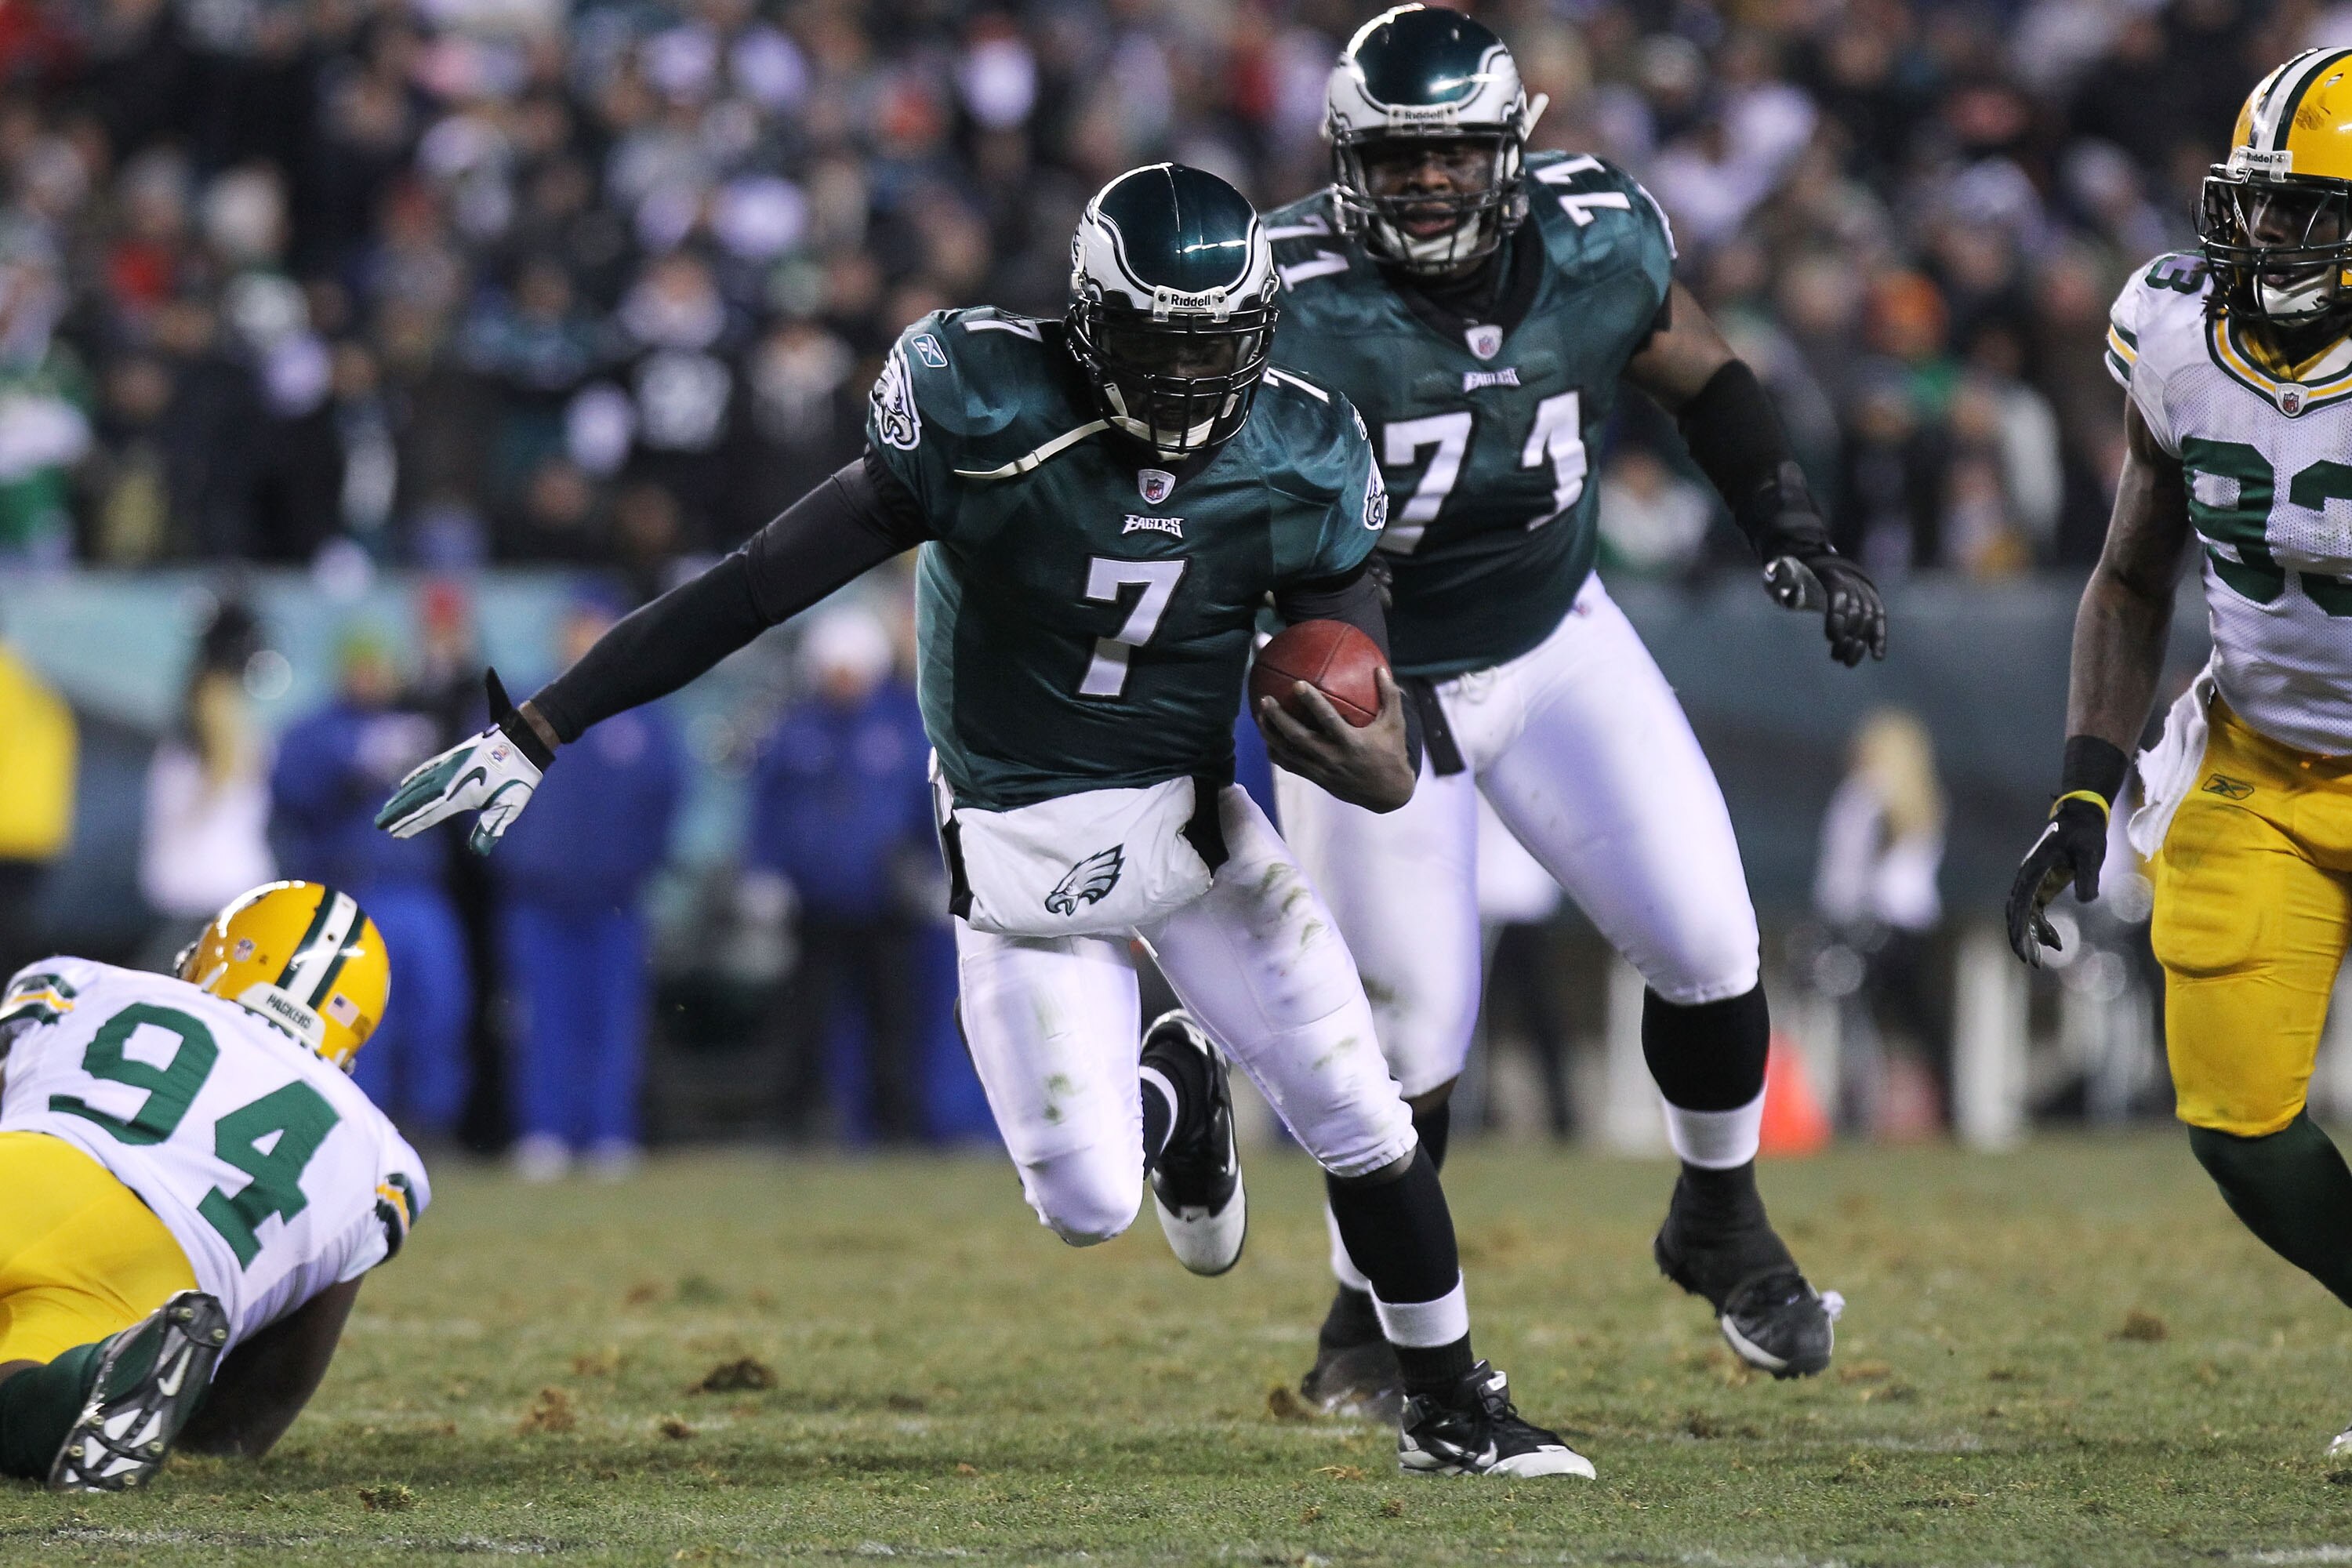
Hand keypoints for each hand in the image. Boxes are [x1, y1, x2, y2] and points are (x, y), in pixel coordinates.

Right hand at [373, 671, 547, 854]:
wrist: (521, 742)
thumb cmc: (518, 778)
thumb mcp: (509, 807)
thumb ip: (491, 828)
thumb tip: (479, 851)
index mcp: (460, 795)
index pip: (429, 814)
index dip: (412, 825)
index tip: (395, 834)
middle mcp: (449, 780)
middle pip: (417, 800)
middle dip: (397, 813)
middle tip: (379, 824)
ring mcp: (449, 766)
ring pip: (418, 784)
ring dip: (401, 797)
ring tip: (387, 809)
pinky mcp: (453, 756)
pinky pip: (427, 768)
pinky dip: (414, 777)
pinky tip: (404, 783)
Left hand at [1257, 666, 1415, 812]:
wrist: (1388, 794)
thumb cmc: (1392, 754)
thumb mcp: (1395, 725)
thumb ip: (1389, 696)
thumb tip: (1381, 668)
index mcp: (1352, 743)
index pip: (1328, 719)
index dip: (1312, 702)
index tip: (1297, 684)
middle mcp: (1333, 757)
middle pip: (1298, 738)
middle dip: (1278, 719)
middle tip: (1265, 699)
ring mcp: (1322, 771)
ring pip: (1289, 753)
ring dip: (1271, 734)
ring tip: (1259, 716)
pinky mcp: (1317, 779)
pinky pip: (1291, 766)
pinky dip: (1276, 753)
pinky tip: (1267, 741)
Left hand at [1766, 551, 1885, 666]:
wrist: (1824, 563)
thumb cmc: (1800, 574)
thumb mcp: (1789, 575)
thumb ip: (1784, 582)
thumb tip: (1779, 589)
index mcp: (1831, 575)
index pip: (1840, 598)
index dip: (1838, 619)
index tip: (1832, 638)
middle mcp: (1853, 582)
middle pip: (1856, 612)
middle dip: (1848, 638)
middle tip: (1837, 657)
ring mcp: (1866, 591)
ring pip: (1868, 619)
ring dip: (1860, 644)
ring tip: (1847, 662)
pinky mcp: (1874, 600)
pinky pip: (1880, 619)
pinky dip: (1879, 637)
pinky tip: (1876, 656)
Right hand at [2003, 798, 2108, 965]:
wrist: (2082, 817)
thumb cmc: (2086, 833)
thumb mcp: (2092, 852)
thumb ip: (2089, 875)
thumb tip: (2087, 901)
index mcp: (2034, 868)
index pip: (2021, 901)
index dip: (2019, 925)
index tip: (2021, 946)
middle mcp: (2027, 876)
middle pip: (2016, 911)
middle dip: (2020, 938)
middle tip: (2030, 962)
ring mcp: (2033, 881)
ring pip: (2023, 914)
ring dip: (2029, 937)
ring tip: (2040, 961)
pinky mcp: (2041, 885)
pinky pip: (2035, 912)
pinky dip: (2041, 928)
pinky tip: (2055, 943)